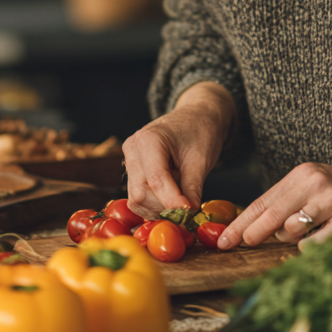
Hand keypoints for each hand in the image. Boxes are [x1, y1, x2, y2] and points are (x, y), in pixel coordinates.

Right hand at [122, 82, 234, 217]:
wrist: (198, 115)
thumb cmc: (201, 131)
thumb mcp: (201, 160)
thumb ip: (192, 189)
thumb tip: (187, 215)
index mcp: (149, 140)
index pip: (156, 180)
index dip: (172, 201)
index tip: (188, 214)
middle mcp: (133, 149)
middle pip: (141, 193)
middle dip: (165, 207)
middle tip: (188, 210)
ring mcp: (130, 159)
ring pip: (137, 198)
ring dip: (160, 208)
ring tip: (182, 199)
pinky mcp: (133, 169)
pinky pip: (138, 195)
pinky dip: (155, 203)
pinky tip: (173, 196)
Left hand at [217, 161, 331, 250]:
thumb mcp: (315, 184)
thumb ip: (288, 200)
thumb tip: (254, 228)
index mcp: (304, 173)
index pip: (264, 200)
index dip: (241, 222)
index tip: (223, 239)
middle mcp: (316, 184)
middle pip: (271, 216)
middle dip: (252, 233)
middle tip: (240, 244)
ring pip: (292, 233)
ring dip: (293, 239)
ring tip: (311, 228)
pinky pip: (314, 246)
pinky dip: (314, 247)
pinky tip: (326, 236)